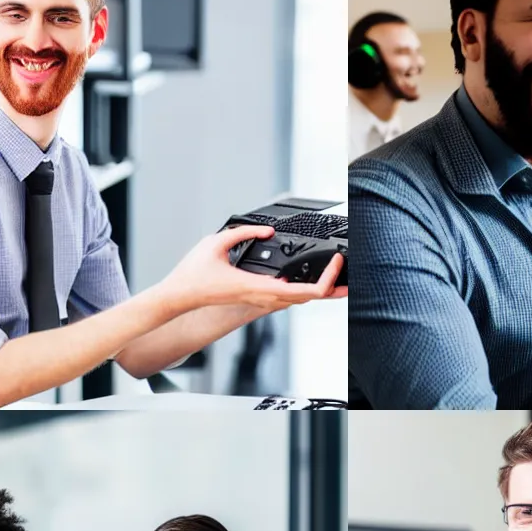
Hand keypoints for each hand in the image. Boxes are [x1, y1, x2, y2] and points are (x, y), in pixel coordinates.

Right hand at [156, 226, 347, 315]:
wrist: (179, 297)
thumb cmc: (192, 275)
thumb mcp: (216, 242)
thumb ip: (243, 232)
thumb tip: (267, 230)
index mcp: (258, 287)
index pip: (305, 291)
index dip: (328, 280)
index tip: (337, 263)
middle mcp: (263, 297)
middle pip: (309, 298)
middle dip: (334, 289)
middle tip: (352, 279)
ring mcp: (260, 301)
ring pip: (299, 301)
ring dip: (321, 291)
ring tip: (339, 280)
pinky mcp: (256, 299)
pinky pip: (287, 298)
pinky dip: (305, 291)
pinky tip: (311, 281)